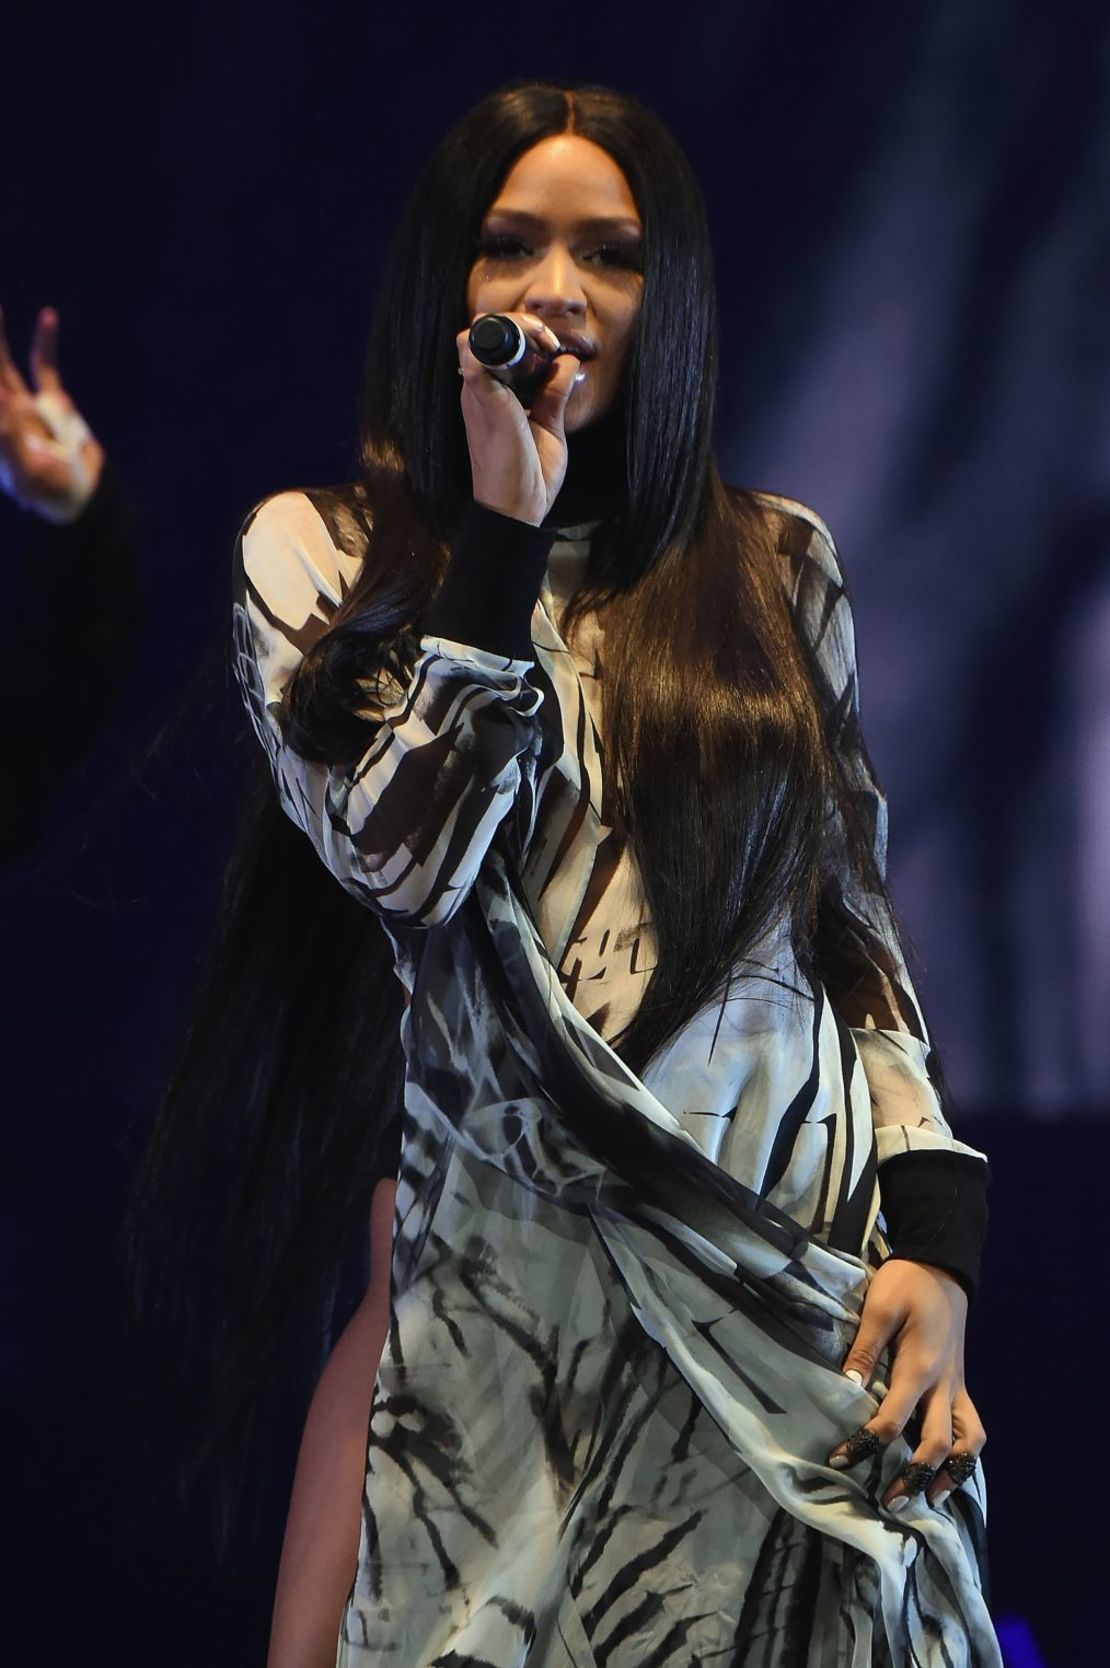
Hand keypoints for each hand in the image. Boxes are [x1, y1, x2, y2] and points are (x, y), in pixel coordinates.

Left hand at [0, 304, 103, 522]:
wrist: (84, 496)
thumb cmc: (51, 492)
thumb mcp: (28, 472)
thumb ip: (9, 440)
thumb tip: (0, 396)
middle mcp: (3, 414)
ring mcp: (26, 406)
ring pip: (5, 364)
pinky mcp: (53, 403)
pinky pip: (44, 367)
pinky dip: (46, 342)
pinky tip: (48, 316)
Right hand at [455, 311, 581, 526]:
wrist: (518, 510)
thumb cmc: (528, 473)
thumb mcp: (548, 424)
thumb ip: (553, 393)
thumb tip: (567, 361)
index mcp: (489, 394)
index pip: (492, 342)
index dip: (521, 330)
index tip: (552, 345)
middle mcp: (477, 390)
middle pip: (482, 331)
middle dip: (518, 322)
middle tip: (548, 339)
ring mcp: (478, 395)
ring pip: (475, 335)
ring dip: (512, 327)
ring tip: (542, 340)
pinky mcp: (485, 404)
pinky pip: (477, 359)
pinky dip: (502, 343)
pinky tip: (537, 350)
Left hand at [827, 1258, 986, 1510]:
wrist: (942, 1266)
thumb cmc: (906, 1283)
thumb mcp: (880, 1306)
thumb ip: (865, 1348)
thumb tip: (848, 1387)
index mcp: (920, 1368)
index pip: (893, 1420)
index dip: (866, 1444)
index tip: (839, 1461)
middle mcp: (944, 1385)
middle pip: (937, 1444)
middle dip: (914, 1477)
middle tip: (889, 1503)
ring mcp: (957, 1386)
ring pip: (967, 1443)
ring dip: (952, 1475)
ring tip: (930, 1499)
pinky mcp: (961, 1384)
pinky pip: (972, 1427)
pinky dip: (965, 1455)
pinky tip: (950, 1470)